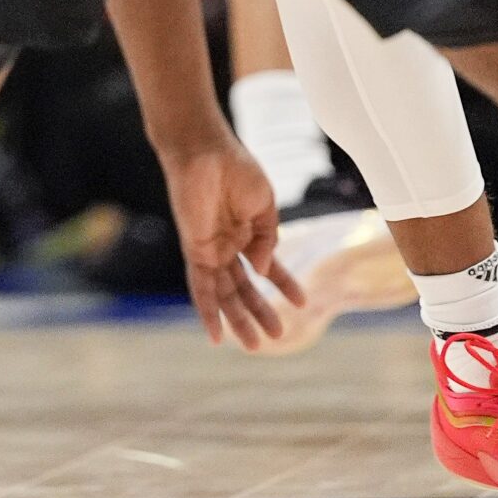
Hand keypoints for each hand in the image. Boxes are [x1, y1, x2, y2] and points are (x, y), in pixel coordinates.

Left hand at [157, 136, 301, 350]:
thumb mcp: (264, 203)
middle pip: (244, 287)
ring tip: (256, 345)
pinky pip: (200, 287)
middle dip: (260, 311)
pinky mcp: (195, 250)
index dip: (284, 284)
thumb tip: (264, 270)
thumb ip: (267, 238)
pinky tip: (216, 335)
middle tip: (277, 335)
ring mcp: (211, 249)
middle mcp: (228, 245)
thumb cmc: (235, 168)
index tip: (301, 302)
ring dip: (239, 320)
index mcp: (248, 232)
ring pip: (225, 294)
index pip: (268, 266)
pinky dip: (207, 311)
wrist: (205, 151)